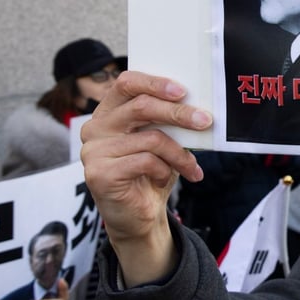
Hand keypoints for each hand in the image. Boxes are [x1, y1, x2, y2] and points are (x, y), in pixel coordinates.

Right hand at [80, 71, 211, 284]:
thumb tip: (198, 106)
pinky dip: (164, 170)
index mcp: (109, 111)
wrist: (139, 217)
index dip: (155, 83)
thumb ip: (168, 120)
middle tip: (205, 121)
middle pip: (141, 107)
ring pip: (151, 138)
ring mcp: (93, 151)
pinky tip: (165, 180)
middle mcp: (95, 127)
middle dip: (179, 114)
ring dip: (179, 154)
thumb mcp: (162, 140)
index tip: (183, 91)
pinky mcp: (99, 173)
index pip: (126, 83)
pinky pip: (145, 161)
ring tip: (191, 167)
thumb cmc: (152, 172)